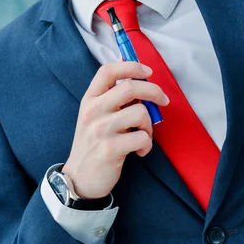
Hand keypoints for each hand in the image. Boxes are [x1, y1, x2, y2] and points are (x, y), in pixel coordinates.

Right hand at [61, 61, 169, 198]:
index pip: (108, 71)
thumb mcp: (94, 116)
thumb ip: (112, 100)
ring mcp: (100, 130)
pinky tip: (140, 151)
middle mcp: (92, 110)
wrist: (80, 177)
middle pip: (130, 87)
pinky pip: (142, 138)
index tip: (147, 72)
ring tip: (143, 135)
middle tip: (163, 100)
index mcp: (89, 99)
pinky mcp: (110, 149)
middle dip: (154, 91)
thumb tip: (143, 86)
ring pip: (140, 112)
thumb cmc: (93, 143)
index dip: (131, 66)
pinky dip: (147, 145)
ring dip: (149, 124)